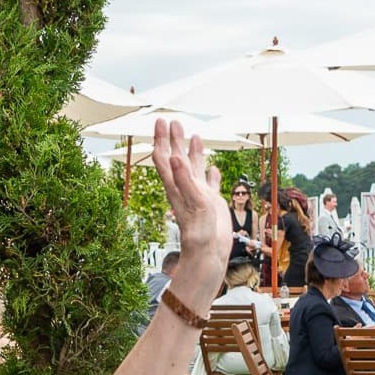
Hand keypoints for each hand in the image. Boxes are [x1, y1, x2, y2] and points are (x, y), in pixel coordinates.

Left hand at [151, 120, 225, 284]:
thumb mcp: (193, 203)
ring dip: (192, 151)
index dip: (162, 139)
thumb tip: (175, 156)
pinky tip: (213, 168)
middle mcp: (185, 187)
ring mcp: (198, 194)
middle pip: (176, 158)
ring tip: (194, 135)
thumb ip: (184, 180)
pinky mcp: (210, 202)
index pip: (165, 158)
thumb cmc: (199, 233)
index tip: (161, 121)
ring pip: (193, 168)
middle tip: (173, 121)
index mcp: (177, 186)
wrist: (208, 253)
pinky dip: (210, 174)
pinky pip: (209, 184)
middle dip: (174, 139)